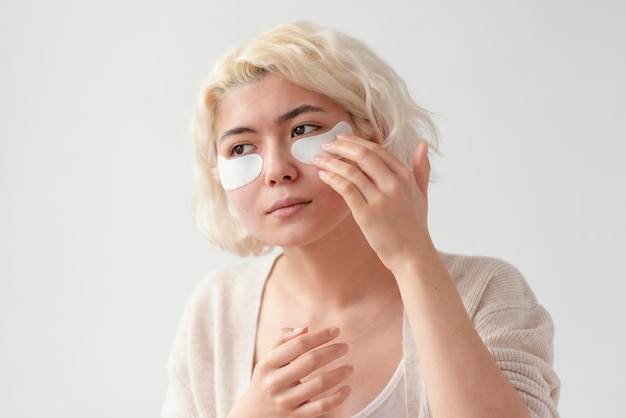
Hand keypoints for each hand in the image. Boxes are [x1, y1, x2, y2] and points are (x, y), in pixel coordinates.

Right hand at [227, 327, 353, 417]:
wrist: (253, 415)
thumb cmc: (266, 380)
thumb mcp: (268, 360)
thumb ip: (283, 341)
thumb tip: (305, 329)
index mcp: (267, 364)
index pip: (298, 344)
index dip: (319, 336)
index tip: (336, 330)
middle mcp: (274, 382)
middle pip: (310, 362)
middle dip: (332, 352)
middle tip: (346, 347)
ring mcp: (285, 401)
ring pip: (319, 384)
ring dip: (339, 373)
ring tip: (351, 367)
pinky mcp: (295, 417)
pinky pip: (321, 407)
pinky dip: (337, 398)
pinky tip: (347, 389)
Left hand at [314, 135, 433, 271]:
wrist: (413, 256)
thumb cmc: (415, 227)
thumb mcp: (422, 194)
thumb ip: (421, 169)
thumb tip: (423, 144)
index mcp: (406, 177)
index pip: (377, 150)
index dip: (356, 142)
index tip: (341, 138)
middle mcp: (394, 184)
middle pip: (363, 155)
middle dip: (341, 146)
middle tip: (326, 145)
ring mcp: (381, 199)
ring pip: (351, 171)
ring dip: (331, 162)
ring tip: (318, 160)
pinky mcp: (367, 215)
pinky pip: (346, 189)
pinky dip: (332, 178)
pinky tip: (323, 176)